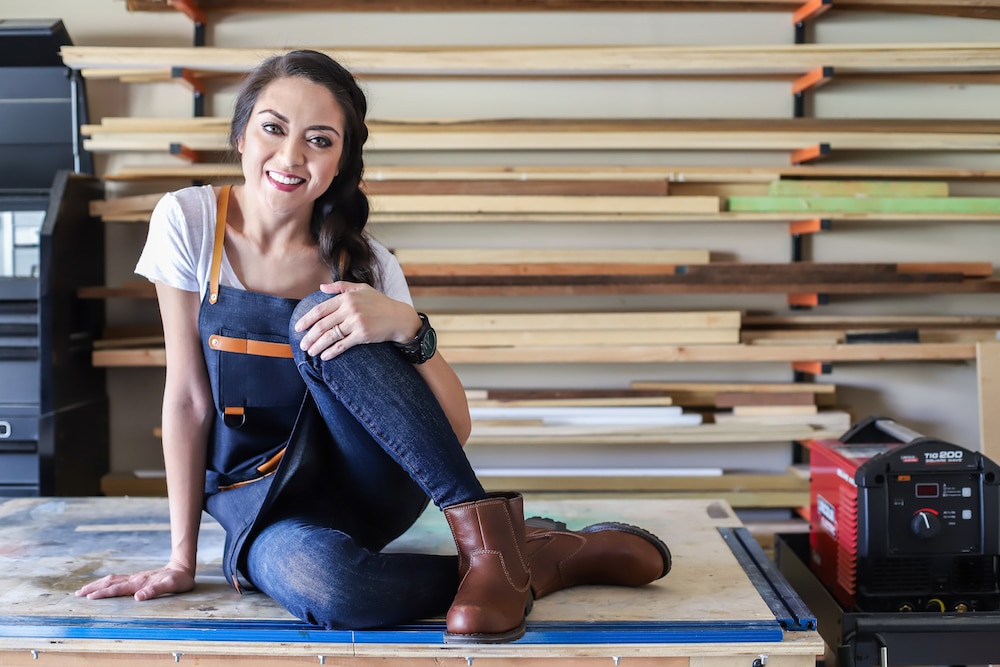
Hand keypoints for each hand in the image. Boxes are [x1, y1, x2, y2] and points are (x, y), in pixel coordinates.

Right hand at [75, 562, 194, 601]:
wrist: (183, 567)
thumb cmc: (179, 579)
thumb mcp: (171, 586)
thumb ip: (155, 590)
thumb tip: (138, 597)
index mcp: (140, 582)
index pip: (118, 589)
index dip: (103, 593)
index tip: (89, 597)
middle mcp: (135, 579)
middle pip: (110, 583)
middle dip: (94, 588)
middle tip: (78, 594)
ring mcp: (136, 577)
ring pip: (112, 580)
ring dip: (98, 584)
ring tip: (84, 590)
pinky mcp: (138, 577)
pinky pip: (118, 579)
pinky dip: (107, 582)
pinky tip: (103, 584)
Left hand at [294, 281, 420, 359]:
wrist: (399, 318)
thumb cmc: (380, 303)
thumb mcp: (362, 288)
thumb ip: (341, 286)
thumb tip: (321, 287)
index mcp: (346, 297)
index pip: (320, 309)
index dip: (306, 319)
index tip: (298, 327)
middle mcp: (350, 309)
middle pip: (322, 325)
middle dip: (309, 336)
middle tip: (302, 344)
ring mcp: (356, 322)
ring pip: (329, 336)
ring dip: (317, 346)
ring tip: (310, 352)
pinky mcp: (362, 335)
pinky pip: (342, 345)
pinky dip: (331, 352)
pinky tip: (324, 357)